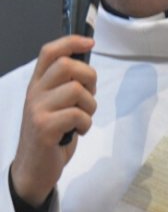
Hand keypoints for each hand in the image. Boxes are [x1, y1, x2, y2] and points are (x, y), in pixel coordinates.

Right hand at [10, 35, 96, 205]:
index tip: (90, 43)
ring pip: (77, 90)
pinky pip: (78, 115)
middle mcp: (34, 93)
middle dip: (89, 77)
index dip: (71, 41)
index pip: (49, 52)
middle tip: (88, 97)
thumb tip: (86, 67)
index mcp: (37, 84)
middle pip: (67, 65)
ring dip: (90, 106)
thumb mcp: (54, 105)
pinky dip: (86, 124)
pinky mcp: (44, 128)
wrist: (34, 169)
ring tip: (83, 119)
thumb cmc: (51, 135)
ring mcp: (38, 110)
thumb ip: (65, 86)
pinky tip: (78, 132)